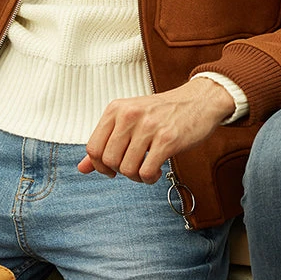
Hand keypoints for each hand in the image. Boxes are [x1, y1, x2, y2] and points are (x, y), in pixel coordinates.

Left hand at [77, 80, 235, 183]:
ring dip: (136, 176)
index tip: (113, 168)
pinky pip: (146, 172)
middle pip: (109, 161)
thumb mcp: (129, 119)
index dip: (100, 165)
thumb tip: (82, 168)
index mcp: (116, 108)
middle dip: (120, 171)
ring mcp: (148, 126)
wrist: (199, 100)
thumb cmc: (162, 112)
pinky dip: (149, 179)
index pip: (93, 148)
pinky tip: (157, 170)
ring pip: (126, 169)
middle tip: (134, 166)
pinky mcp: (167, 139)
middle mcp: (130, 114)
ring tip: (147, 168)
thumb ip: (105, 142)